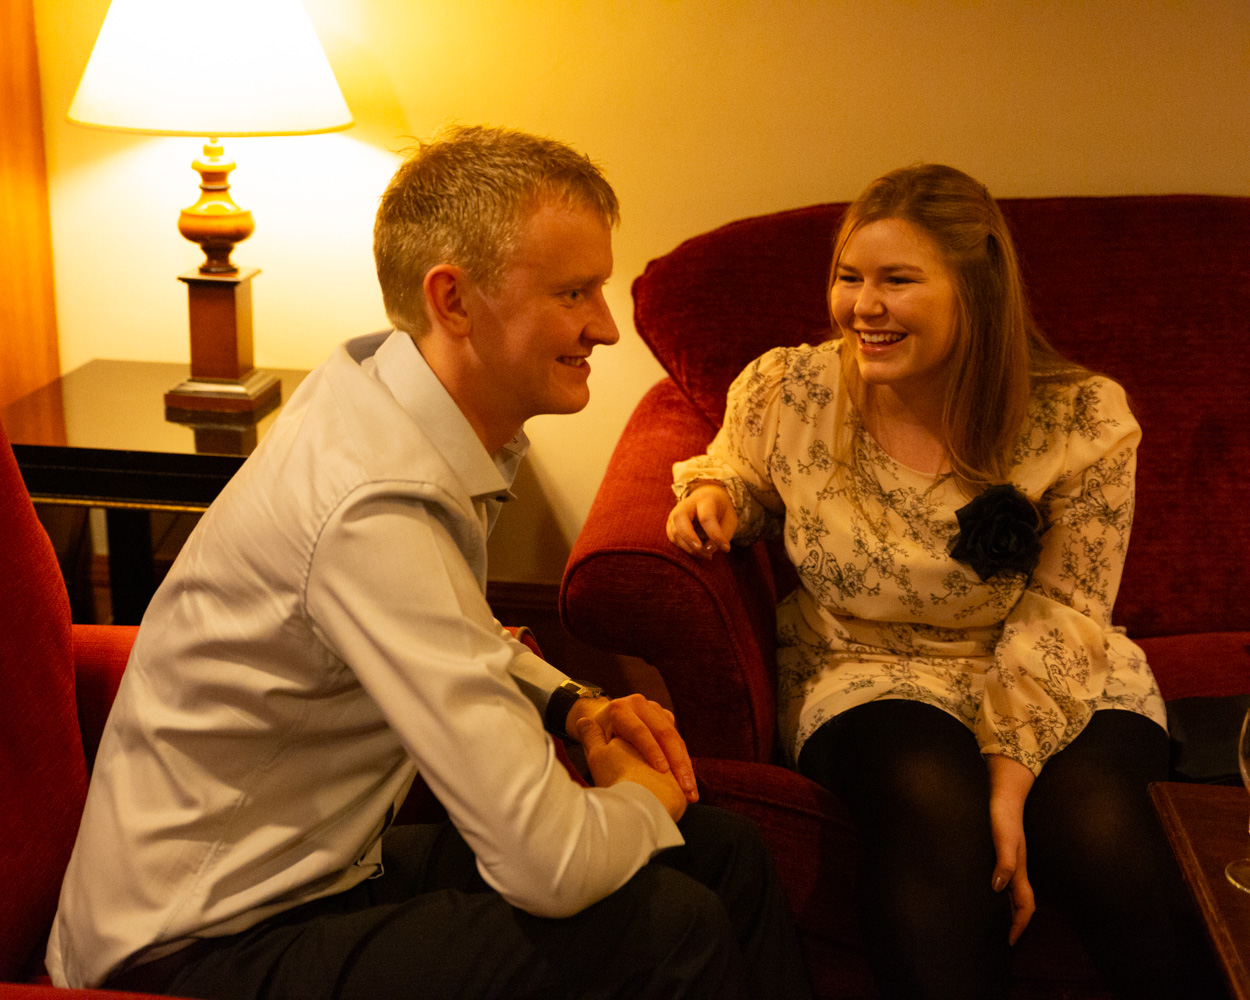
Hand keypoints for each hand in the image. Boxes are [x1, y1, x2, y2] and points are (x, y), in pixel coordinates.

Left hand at [568, 693, 697, 801]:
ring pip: (675, 738)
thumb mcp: (592, 738)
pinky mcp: (665, 718)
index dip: (651, 750)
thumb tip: (584, 724)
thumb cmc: (598, 737)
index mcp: (620, 709)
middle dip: (677, 762)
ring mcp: (655, 709)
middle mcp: (640, 704)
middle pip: (664, 733)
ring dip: (685, 766)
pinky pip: (678, 741)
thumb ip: (590, 736)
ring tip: (690, 792)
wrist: (606, 719)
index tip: (662, 771)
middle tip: (685, 787)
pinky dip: (684, 763)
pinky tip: (688, 785)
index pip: (639, 730)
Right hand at [666, 483, 737, 559]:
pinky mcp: (671, 524)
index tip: (726, 548)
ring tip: (707, 555)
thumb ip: (723, 534)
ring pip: (675, 531)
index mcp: (705, 500)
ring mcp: (675, 513)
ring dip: (689, 548)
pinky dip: (684, 548)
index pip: (706, 517)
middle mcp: (686, 505)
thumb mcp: (729, 519)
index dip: (715, 535)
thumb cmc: (720, 511)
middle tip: (701, 549)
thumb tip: (708, 550)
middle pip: (680, 518)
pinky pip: (673, 538)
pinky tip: (698, 551)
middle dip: (689, 537)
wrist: (707, 498)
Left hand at [986, 754, 1035, 944]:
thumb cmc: (1002, 813)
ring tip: (997, 923)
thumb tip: (999, 887)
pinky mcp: (1005, 851)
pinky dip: (1002, 893)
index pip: (1025, 906)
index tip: (1010, 942)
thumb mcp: (1003, 837)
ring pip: (1014, 892)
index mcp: (1019, 869)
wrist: (1005, 790)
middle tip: (1004, 939)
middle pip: (1021, 903)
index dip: (1019, 925)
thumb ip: (1004, 860)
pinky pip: (1006, 879)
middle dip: (1015, 923)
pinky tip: (990, 891)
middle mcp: (1018, 868)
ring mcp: (1012, 859)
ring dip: (1009, 910)